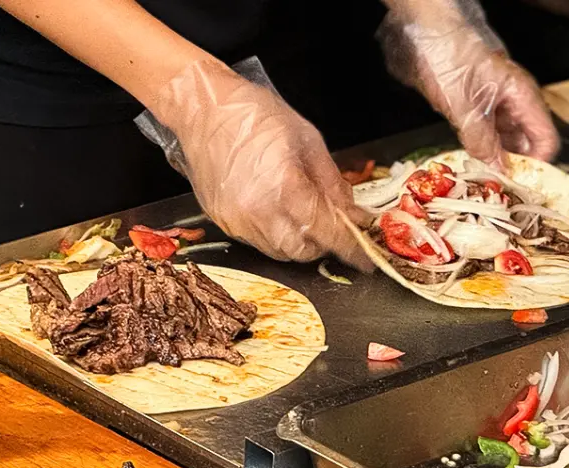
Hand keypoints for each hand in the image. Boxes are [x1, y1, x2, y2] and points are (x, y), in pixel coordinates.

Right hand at [149, 60, 372, 270]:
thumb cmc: (255, 114)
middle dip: (323, 243)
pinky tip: (276, 209)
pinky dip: (275, 233)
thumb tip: (352, 214)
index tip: (366, 257)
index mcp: (285, 187)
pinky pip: (258, 241)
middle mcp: (258, 212)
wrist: (202, 109)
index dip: (350, 248)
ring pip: (280, 251)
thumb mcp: (308, 140)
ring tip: (302, 212)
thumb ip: (332, 183)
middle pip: (304, 251)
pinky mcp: (223, 222)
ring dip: (299, 240)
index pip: (327, 232)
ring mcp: (237, 220)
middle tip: (332, 224)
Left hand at [380, 18, 559, 169]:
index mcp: (522, 97)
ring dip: (496, 162)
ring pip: (504, 143)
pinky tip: (470, 164)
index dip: (538, 164)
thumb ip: (482, 140)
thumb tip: (499, 170)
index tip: (521, 184)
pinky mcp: (475, 110)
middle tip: (499, 189)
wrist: (426, 34)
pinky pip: (485, 138)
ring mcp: (494, 107)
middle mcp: (513, 103)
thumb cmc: (449, 58)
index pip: (545, 139)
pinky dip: (480, 152)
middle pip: (526, 144)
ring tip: (484, 181)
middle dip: (515, 167)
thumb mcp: (465, 105)